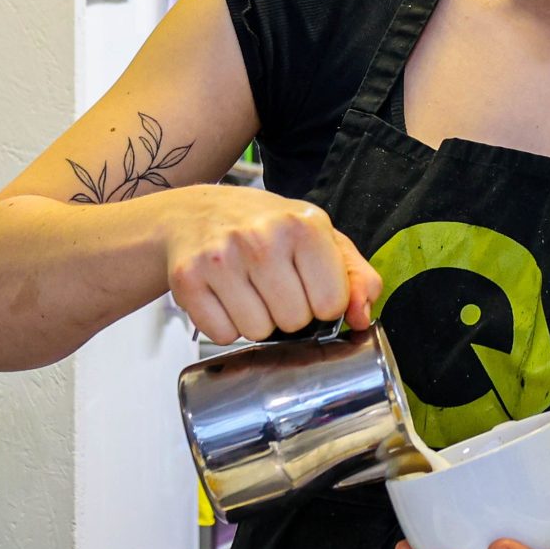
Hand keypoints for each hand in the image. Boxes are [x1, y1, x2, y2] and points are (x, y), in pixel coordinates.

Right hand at [158, 185, 381, 343]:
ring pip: (257, 333)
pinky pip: (223, 335)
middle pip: (294, 323)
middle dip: (288, 313)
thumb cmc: (264, 226)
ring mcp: (221, 258)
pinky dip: (226, 324)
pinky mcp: (187, 279)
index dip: (323, 303)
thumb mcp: (319, 237)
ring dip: (256, 320)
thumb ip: (355, 276)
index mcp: (303, 226)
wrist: (195, 213)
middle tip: (274, 284)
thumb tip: (361, 318)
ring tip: (249, 288)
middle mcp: (261, 238)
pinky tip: (224, 295)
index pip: (332, 304)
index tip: (308, 284)